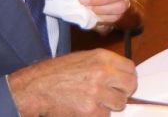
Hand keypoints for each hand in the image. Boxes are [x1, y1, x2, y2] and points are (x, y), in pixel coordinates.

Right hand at [8, 49, 136, 115]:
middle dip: (122, 92)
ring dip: (110, 105)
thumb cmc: (56, 73)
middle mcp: (103, 73)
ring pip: (119, 103)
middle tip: (112, 94)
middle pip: (129, 86)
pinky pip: (105, 115)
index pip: (130, 68)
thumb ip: (103, 65)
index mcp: (101, 57)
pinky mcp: (92, 111)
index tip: (124, 83)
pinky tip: (84, 108)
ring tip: (94, 100)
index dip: (128, 77)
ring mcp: (98, 93)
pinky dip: (97, 114)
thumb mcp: (83, 59)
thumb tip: (120, 76)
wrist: (37, 87)